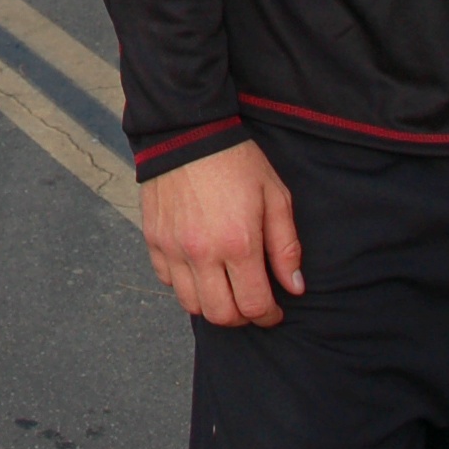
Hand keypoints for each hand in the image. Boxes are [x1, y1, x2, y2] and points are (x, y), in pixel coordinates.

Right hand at [138, 140, 303, 326]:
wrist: (187, 132)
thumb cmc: (236, 161)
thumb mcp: (275, 196)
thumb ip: (286, 246)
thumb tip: (294, 286)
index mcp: (238, 243)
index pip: (254, 305)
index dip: (269, 315)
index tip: (275, 310)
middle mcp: (202, 253)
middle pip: (220, 314)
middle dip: (241, 317)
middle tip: (251, 303)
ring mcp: (173, 248)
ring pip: (191, 304)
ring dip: (211, 304)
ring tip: (225, 289)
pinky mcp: (154, 239)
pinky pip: (167, 280)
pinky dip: (184, 284)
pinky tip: (199, 269)